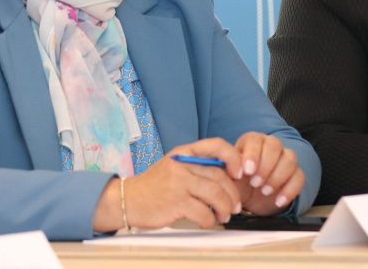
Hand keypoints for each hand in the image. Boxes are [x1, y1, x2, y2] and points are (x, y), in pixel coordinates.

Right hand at [92, 138, 243, 231]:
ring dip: (225, 208)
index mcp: (184, 152)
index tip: (240, 173)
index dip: (233, 158)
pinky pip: (203, 212)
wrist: (127, 199)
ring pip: (215, 194)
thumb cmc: (155, 185)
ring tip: (225, 215)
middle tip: (235, 206)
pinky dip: (210, 220)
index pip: (216, 146)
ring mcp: (178, 183)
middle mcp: (182, 164)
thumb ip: (198, 166)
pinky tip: (208, 221)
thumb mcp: (175, 166)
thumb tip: (229, 175)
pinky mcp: (175, 203)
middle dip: (232, 194)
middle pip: (220, 176)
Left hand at [233, 132, 304, 215]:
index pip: (255, 139)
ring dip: (277, 176)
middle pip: (275, 145)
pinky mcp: (295, 174)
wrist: (249, 198)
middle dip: (266, 165)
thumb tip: (228, 167)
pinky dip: (290, 190)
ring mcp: (285, 159)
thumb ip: (226, 169)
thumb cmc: (237, 182)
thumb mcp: (227, 176)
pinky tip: (278, 201)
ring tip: (265, 191)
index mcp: (251, 141)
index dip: (252, 154)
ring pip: (290, 159)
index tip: (247, 172)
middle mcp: (270, 146)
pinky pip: (300, 177)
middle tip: (255, 183)